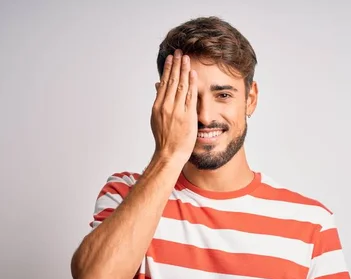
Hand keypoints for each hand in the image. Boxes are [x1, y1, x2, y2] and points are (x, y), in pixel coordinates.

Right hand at [150, 49, 197, 163]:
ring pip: (180, 86)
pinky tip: (193, 74)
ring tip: (186, 58)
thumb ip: (159, 100)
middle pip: (172, 81)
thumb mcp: (157, 118)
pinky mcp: (187, 116)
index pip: (164, 83)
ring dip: (184, 70)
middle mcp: (166, 106)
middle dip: (176, 65)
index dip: (168, 69)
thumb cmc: (164, 138)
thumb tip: (158, 85)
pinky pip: (190, 97)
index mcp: (158, 106)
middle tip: (179, 52)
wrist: (169, 154)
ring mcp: (177, 111)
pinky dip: (191, 84)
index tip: (171, 58)